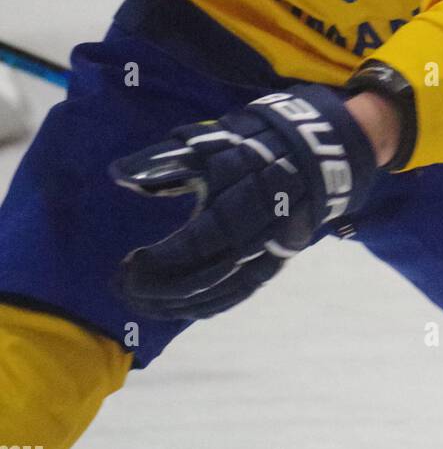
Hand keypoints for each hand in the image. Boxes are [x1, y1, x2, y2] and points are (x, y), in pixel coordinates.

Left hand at [109, 85, 377, 319]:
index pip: (198, 240)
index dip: (162, 259)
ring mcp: (271, 249)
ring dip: (178, 303)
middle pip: (207, 273)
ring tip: (140, 302)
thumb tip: (118, 173)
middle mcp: (259, 228)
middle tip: (122, 287)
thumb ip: (164, 159)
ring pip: (221, 290)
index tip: (129, 262)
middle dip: (161, 287)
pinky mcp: (276, 262)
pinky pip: (238, 295)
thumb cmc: (254, 142)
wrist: (318, 152)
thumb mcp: (210, 140)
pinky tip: (176, 308)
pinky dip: (205, 306)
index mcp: (241, 193)